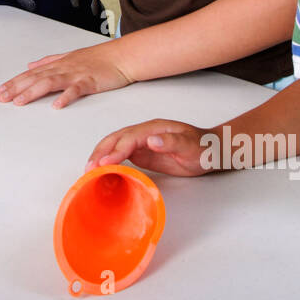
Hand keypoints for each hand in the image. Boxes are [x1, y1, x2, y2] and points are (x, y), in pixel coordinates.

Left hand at [0, 43, 132, 107]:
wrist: (121, 56)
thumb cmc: (99, 58)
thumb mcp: (69, 56)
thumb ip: (49, 61)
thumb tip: (31, 65)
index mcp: (58, 64)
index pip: (32, 74)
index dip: (15, 82)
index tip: (1, 90)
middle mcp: (63, 68)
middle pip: (36, 78)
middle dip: (17, 88)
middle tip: (1, 97)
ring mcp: (76, 74)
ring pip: (50, 83)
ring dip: (33, 92)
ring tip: (19, 102)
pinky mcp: (89, 81)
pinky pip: (76, 90)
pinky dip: (66, 97)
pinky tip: (56, 105)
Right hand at [86, 119, 211, 176]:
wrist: (210, 150)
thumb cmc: (203, 147)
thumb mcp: (190, 145)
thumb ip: (171, 142)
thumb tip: (150, 140)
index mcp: (153, 128)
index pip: (129, 138)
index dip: (116, 150)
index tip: (105, 162)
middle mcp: (143, 133)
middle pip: (116, 139)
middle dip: (101, 152)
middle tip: (89, 168)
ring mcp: (141, 143)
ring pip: (115, 145)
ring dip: (101, 156)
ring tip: (89, 170)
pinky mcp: (142, 153)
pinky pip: (121, 155)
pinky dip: (109, 162)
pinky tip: (102, 171)